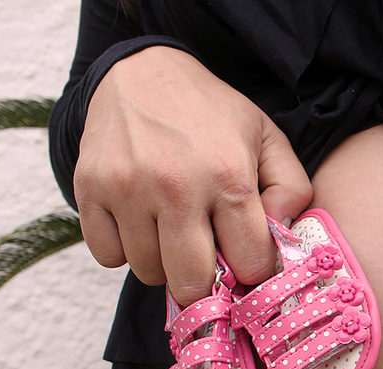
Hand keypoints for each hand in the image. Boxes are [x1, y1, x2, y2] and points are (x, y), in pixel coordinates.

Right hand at [74, 46, 311, 305]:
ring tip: (172, 230)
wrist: (141, 70)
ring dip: (164, 263)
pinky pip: (108, 256)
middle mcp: (177, 186)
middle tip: (207, 258)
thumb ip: (292, 189)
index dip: (253, 270)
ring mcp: (128, 190)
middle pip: (192, 283)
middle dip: (205, 282)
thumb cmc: (211, 114)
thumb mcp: (267, 138)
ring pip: (149, 273)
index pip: (249, 264)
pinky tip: (139, 223)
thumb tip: (283, 234)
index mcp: (229, 177)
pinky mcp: (90, 190)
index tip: (245, 258)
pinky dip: (124, 250)